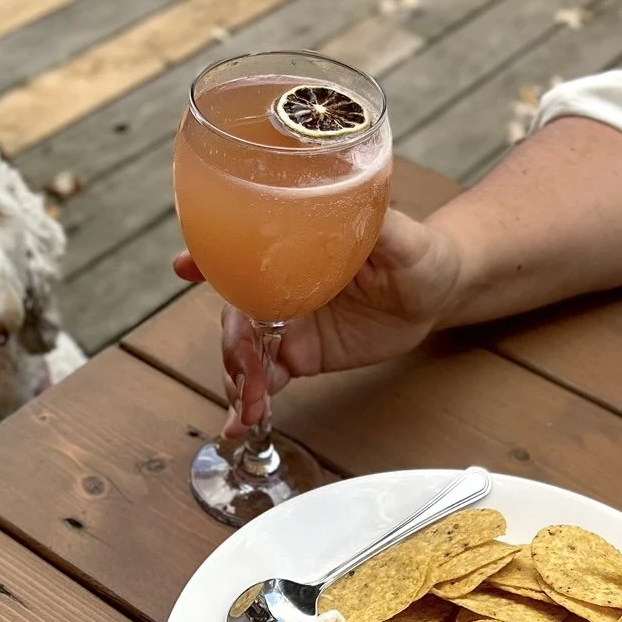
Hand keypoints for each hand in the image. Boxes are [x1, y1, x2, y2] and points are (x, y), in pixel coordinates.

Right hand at [172, 208, 459, 432]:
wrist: (436, 293)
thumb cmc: (420, 251)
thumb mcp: (400, 233)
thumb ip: (375, 222)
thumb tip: (354, 196)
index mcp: (296, 249)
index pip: (242, 252)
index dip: (211, 260)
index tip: (185, 267)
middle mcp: (281, 283)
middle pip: (238, 314)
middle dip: (233, 347)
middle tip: (246, 375)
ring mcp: (287, 323)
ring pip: (246, 352)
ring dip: (238, 381)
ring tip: (246, 411)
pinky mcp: (300, 356)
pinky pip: (267, 379)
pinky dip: (251, 402)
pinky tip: (242, 425)